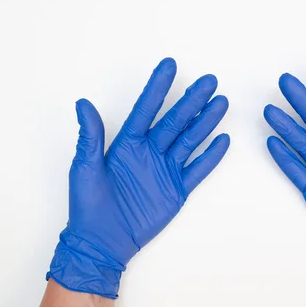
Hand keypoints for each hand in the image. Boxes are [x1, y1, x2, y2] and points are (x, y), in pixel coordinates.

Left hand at [48, 58, 229, 298]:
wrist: (102, 241)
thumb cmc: (88, 203)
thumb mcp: (85, 167)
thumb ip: (89, 136)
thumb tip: (82, 103)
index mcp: (127, 143)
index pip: (146, 109)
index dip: (158, 87)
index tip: (170, 65)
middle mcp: (149, 151)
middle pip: (175, 120)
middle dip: (192, 100)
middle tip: (209, 81)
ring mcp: (165, 170)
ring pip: (190, 140)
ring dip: (206, 122)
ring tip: (221, 102)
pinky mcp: (176, 190)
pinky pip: (197, 170)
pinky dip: (210, 157)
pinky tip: (222, 140)